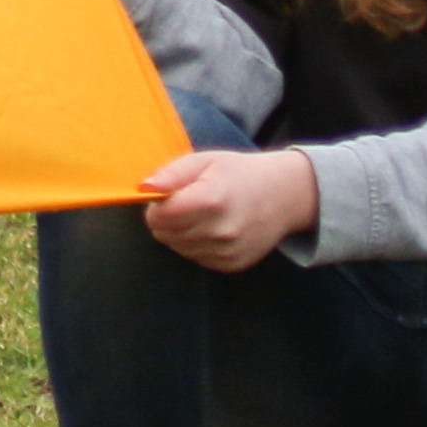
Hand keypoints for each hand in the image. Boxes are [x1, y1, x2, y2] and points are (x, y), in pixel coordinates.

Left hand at [137, 146, 321, 272]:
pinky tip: (212, 227)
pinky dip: (196, 244)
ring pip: (178, 248)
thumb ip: (171, 174)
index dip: (155, 205)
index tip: (166, 194)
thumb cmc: (239, 173)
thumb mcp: (204, 161)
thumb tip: (143, 187)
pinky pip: (196, 257)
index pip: (159, 216)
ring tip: (201, 213)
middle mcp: (221, 231)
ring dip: (179, 233)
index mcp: (212, 200)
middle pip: (165, 234)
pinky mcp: (232, 264)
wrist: (283, 195)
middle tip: (184, 202)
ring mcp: (228, 251)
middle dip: (165, 218)